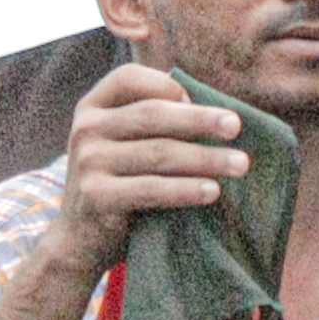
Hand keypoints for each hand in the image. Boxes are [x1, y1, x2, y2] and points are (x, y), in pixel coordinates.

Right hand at [57, 58, 253, 270]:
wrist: (79, 240)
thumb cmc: (118, 183)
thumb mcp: (123, 143)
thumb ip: (152, 121)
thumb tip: (215, 108)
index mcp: (93, 106)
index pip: (131, 78)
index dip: (169, 86)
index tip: (202, 100)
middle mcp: (86, 128)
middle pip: (152, 114)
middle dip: (200, 119)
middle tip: (236, 126)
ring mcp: (88, 162)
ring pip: (158, 152)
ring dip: (205, 157)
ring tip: (240, 164)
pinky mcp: (96, 196)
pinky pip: (151, 189)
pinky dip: (186, 189)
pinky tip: (213, 191)